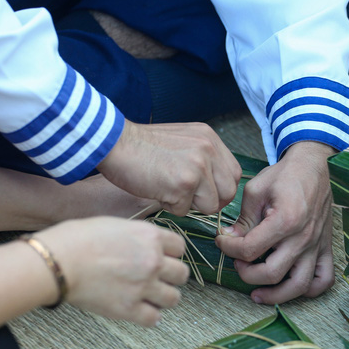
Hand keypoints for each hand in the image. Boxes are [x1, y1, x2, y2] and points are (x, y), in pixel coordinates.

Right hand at [34, 217, 188, 325]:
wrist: (58, 261)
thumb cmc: (77, 239)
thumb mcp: (114, 224)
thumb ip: (136, 236)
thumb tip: (144, 244)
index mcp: (150, 236)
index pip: (180, 247)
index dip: (171, 254)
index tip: (163, 258)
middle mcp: (153, 261)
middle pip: (182, 274)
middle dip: (171, 277)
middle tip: (157, 279)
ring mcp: (143, 286)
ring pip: (173, 298)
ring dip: (164, 298)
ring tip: (150, 297)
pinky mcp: (129, 309)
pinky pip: (154, 319)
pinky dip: (150, 317)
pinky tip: (141, 312)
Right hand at [97, 120, 240, 216]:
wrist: (114, 143)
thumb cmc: (142, 147)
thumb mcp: (183, 141)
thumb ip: (203, 158)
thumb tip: (217, 186)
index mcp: (210, 138)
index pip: (234, 174)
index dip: (221, 189)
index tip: (205, 193)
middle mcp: (208, 150)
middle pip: (228, 192)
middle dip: (209, 201)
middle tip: (187, 197)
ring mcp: (197, 167)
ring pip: (210, 205)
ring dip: (189, 205)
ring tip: (168, 189)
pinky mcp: (183, 184)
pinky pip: (184, 210)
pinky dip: (170, 206)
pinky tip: (157, 189)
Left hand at [215, 142, 335, 303]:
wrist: (314, 166)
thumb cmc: (285, 175)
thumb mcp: (256, 189)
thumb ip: (243, 218)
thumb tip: (230, 238)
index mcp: (285, 220)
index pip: (249, 249)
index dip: (229, 249)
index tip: (223, 241)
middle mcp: (303, 238)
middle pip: (271, 273)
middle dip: (246, 273)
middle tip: (238, 263)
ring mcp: (316, 246)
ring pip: (299, 286)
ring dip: (276, 295)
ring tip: (258, 294)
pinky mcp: (326, 248)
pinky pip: (324, 280)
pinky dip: (310, 290)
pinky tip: (291, 286)